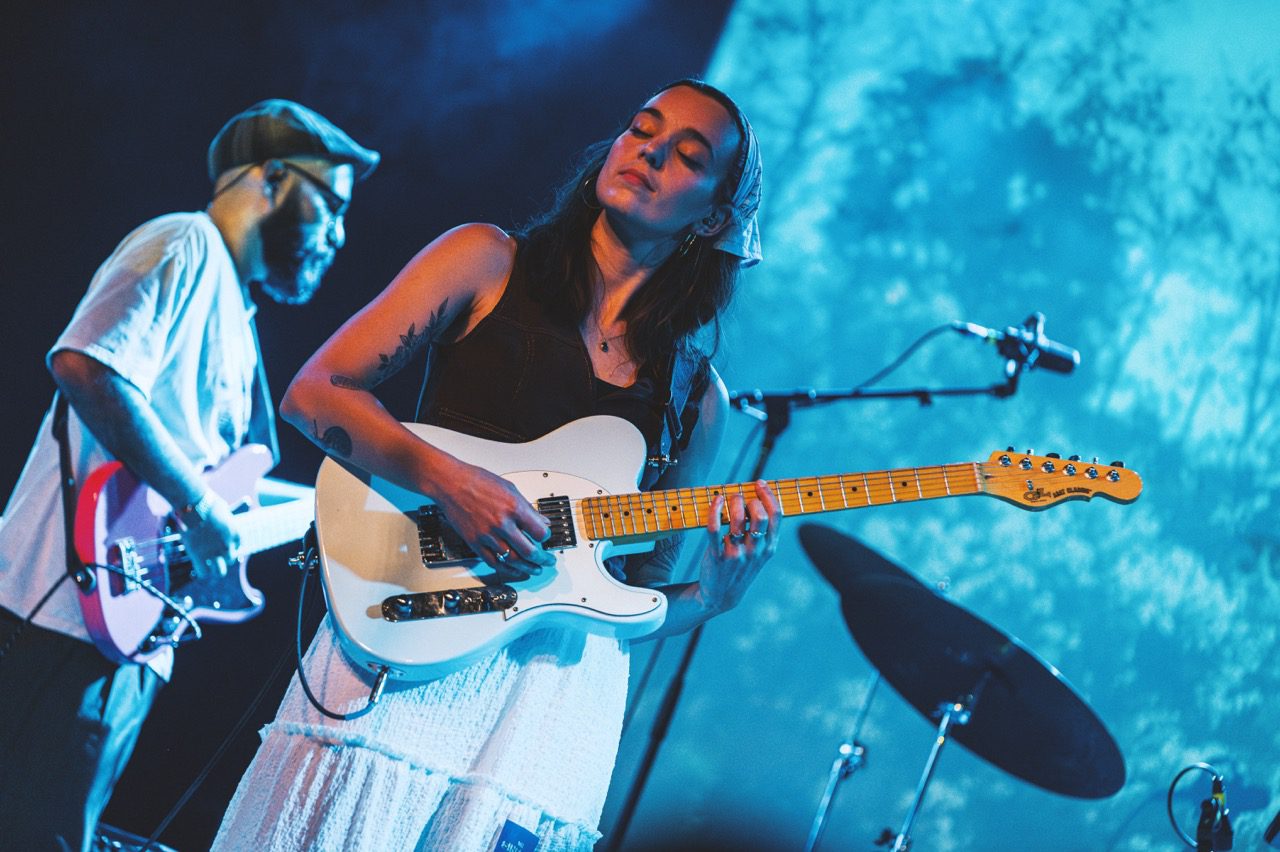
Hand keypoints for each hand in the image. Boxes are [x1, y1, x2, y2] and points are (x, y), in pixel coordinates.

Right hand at [179, 495, 240, 580]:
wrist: (193, 504)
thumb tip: (222, 514)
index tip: (224, 545)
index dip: (231, 546)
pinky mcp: (199, 556)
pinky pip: (204, 572)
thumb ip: (224, 516)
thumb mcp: (222, 508)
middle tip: (214, 555)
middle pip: (230, 559)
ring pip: (220, 571)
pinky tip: (199, 566)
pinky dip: (202, 571)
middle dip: (223, 557)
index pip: (238, 545)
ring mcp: (214, 552)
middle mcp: (227, 544)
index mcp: (235, 532)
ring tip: (209, 566)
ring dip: (216, 569)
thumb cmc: (206, 501)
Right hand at [430, 456, 555, 577]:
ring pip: (512, 560)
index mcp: (514, 507)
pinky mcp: (475, 542)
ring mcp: (487, 535)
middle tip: (547, 561)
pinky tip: (514, 571)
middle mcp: (502, 523)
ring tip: (535, 569)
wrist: (451, 483)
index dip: (546, 537)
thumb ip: (527, 507)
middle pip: (528, 551)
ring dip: (527, 568)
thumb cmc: (477, 480)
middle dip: (542, 559)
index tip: (546, 538)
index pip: (539, 532)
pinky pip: (493, 562)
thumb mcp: (510, 488)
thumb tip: (541, 520)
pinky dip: (506, 570)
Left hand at [696, 479, 780, 613]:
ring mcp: (736, 554)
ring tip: (728, 499)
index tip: (759, 483)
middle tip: (741, 497)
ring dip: (733, 502)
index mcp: (769, 548)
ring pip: (737, 519)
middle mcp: (755, 551)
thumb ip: (764, 532)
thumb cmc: (742, 567)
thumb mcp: (761, 554)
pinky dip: (714, 509)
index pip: (776, 515)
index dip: (768, 494)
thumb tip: (759, 498)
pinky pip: (714, 527)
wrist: (722, 596)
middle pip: (759, 515)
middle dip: (750, 499)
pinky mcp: (717, 556)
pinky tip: (716, 500)